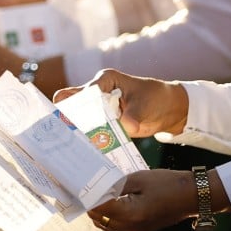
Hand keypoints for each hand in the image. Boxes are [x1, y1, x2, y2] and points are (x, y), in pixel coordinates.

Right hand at [54, 69, 188, 137]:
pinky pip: (91, 130)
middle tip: (63, 135)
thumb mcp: (145, 106)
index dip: (75, 106)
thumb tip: (126, 126)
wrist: (168, 110)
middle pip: (74, 103)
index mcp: (105, 80)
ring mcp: (99, 108)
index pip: (84, 92)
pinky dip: (87, 138)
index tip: (70, 122)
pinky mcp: (104, 122)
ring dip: (76, 130)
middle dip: (68, 118)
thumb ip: (134, 116)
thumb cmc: (156, 98)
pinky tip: (83, 151)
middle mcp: (98, 92)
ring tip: (70, 146)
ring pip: (79, 118)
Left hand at [88, 169, 199, 230]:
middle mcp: (131, 227)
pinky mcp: (141, 230)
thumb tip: (100, 187)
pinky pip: (118, 227)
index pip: (99, 208)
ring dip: (99, 212)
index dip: (88, 197)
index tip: (81, 185)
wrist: (191, 196)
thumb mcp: (139, 178)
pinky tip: (110, 201)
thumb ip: (117, 184)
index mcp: (130, 214)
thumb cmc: (167, 184)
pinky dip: (110, 216)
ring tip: (97, 193)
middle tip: (86, 187)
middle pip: (100, 220)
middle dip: (91, 205)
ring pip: (107, 226)